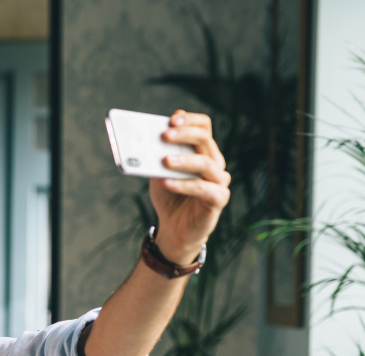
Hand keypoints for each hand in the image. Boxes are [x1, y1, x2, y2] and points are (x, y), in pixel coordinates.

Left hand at [149, 110, 230, 263]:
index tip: (171, 119)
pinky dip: (185, 185)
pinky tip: (168, 183)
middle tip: (165, 136)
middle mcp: (214, 162)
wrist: (174, 228)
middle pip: (205, 139)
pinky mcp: (218, 199)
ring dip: (184, 160)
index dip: (189, 119)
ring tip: (165, 161)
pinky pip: (204, 189)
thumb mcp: (159, 173)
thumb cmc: (169, 196)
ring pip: (206, 163)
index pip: (203, 126)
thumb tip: (145, 141)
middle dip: (184, 134)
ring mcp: (219, 180)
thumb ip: (157, 157)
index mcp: (201, 151)